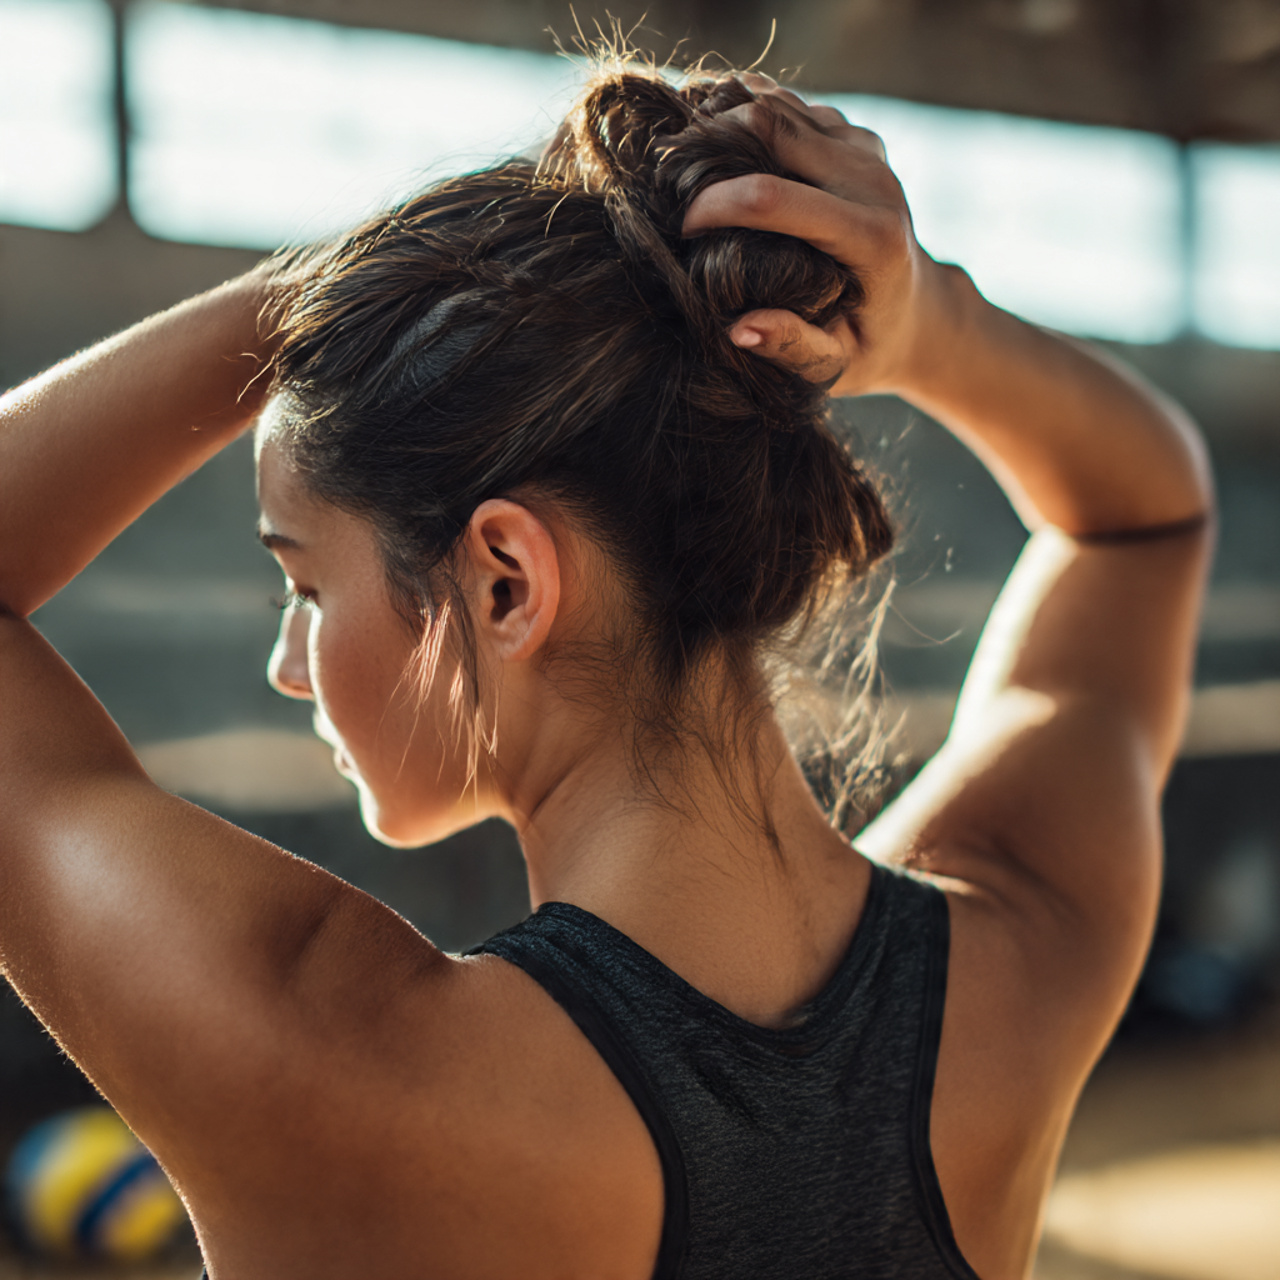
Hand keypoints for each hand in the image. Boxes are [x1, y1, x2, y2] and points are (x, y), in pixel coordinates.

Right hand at [682, 76, 959, 397]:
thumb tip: (740, 328)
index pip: (773, 197)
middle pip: (770, 127)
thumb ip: (792, 348)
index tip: (683, 229)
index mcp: (871, 238)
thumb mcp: (834, 366)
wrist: (916, 312)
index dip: (715, 204)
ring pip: (775, 105)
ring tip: (685, 166)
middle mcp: (874, 182)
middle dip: (708, 148)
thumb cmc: (867, 348)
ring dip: (721, 125)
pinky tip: (715, 149)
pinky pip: (787, 106)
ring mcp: (868, 151)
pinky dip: (743, 117)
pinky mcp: (856, 137)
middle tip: (671, 186)